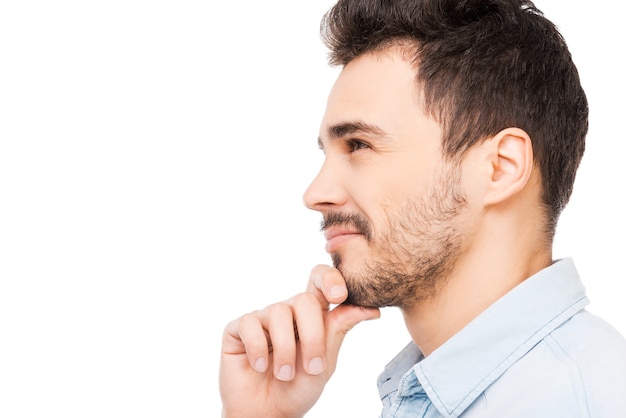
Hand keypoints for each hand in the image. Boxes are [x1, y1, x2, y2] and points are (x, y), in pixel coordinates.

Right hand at [219, 265, 379, 417]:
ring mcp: (262, 318)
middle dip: (312, 335)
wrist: (268, 414)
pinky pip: (250, 324)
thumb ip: (340, 330)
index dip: (330, 279)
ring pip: (278, 312)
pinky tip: (260, 365)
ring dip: (286, 349)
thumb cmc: (298, 387)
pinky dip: (258, 348)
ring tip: (284, 374)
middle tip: (313, 367)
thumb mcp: (325, 361)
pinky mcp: (238, 328)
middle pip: (304, 299)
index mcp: (311, 315)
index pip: (320, 281)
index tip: (339, 296)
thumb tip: (372, 309)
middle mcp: (287, 312)